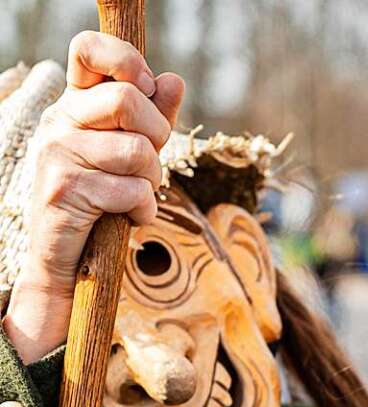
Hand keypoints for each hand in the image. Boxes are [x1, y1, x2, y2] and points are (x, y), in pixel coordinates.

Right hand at [3, 32, 184, 362]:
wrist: (66, 260)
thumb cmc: (103, 202)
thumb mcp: (130, 154)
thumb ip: (153, 118)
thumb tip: (174, 80)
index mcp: (75, 105)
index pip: (89, 49)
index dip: (125, 60)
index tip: (145, 87)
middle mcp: (59, 122)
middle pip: (128, 99)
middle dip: (157, 138)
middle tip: (147, 166)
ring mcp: (57, 155)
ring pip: (139, 151)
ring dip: (152, 182)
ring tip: (135, 197)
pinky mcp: (65, 191)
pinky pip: (134, 192)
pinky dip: (144, 211)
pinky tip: (129, 219)